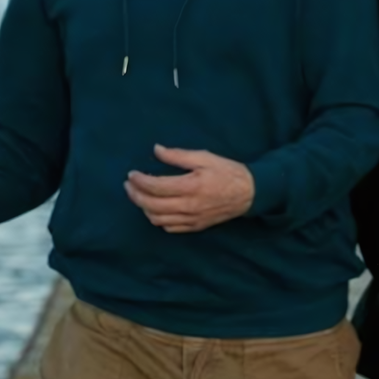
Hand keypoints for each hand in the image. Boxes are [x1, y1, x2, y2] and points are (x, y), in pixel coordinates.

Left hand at [124, 145, 254, 232]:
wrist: (249, 193)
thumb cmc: (227, 172)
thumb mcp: (204, 157)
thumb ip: (178, 155)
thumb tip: (156, 150)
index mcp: (190, 186)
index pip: (156, 186)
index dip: (139, 181)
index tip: (131, 174)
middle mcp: (189, 206)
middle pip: (152, 205)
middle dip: (135, 195)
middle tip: (129, 185)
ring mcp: (191, 219)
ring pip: (158, 219)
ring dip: (144, 208)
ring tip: (139, 196)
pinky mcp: (195, 227)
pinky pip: (170, 228)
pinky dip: (157, 219)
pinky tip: (154, 209)